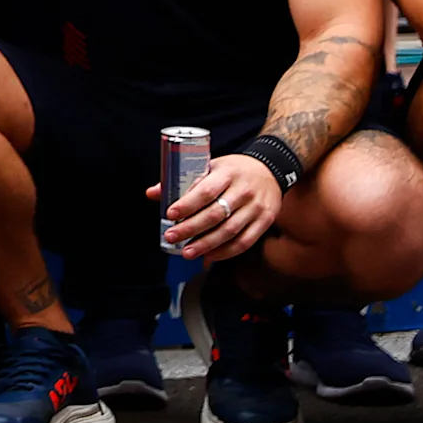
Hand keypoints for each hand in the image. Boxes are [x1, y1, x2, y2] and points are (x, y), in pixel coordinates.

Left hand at [158, 153, 282, 262]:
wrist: (271, 169)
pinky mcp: (265, 221)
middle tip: (171, 237)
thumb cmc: (234, 170)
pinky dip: (226, 252)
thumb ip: (183, 181)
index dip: (187, 204)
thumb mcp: (210, 166)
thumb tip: (152, 194)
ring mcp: (256, 208)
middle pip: (216, 214)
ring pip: (230, 231)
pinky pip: (245, 241)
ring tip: (187, 252)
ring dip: (206, 245)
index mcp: (227, 174)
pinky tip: (210, 256)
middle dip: (191, 228)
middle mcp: (243, 191)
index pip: (205, 191)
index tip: (170, 215)